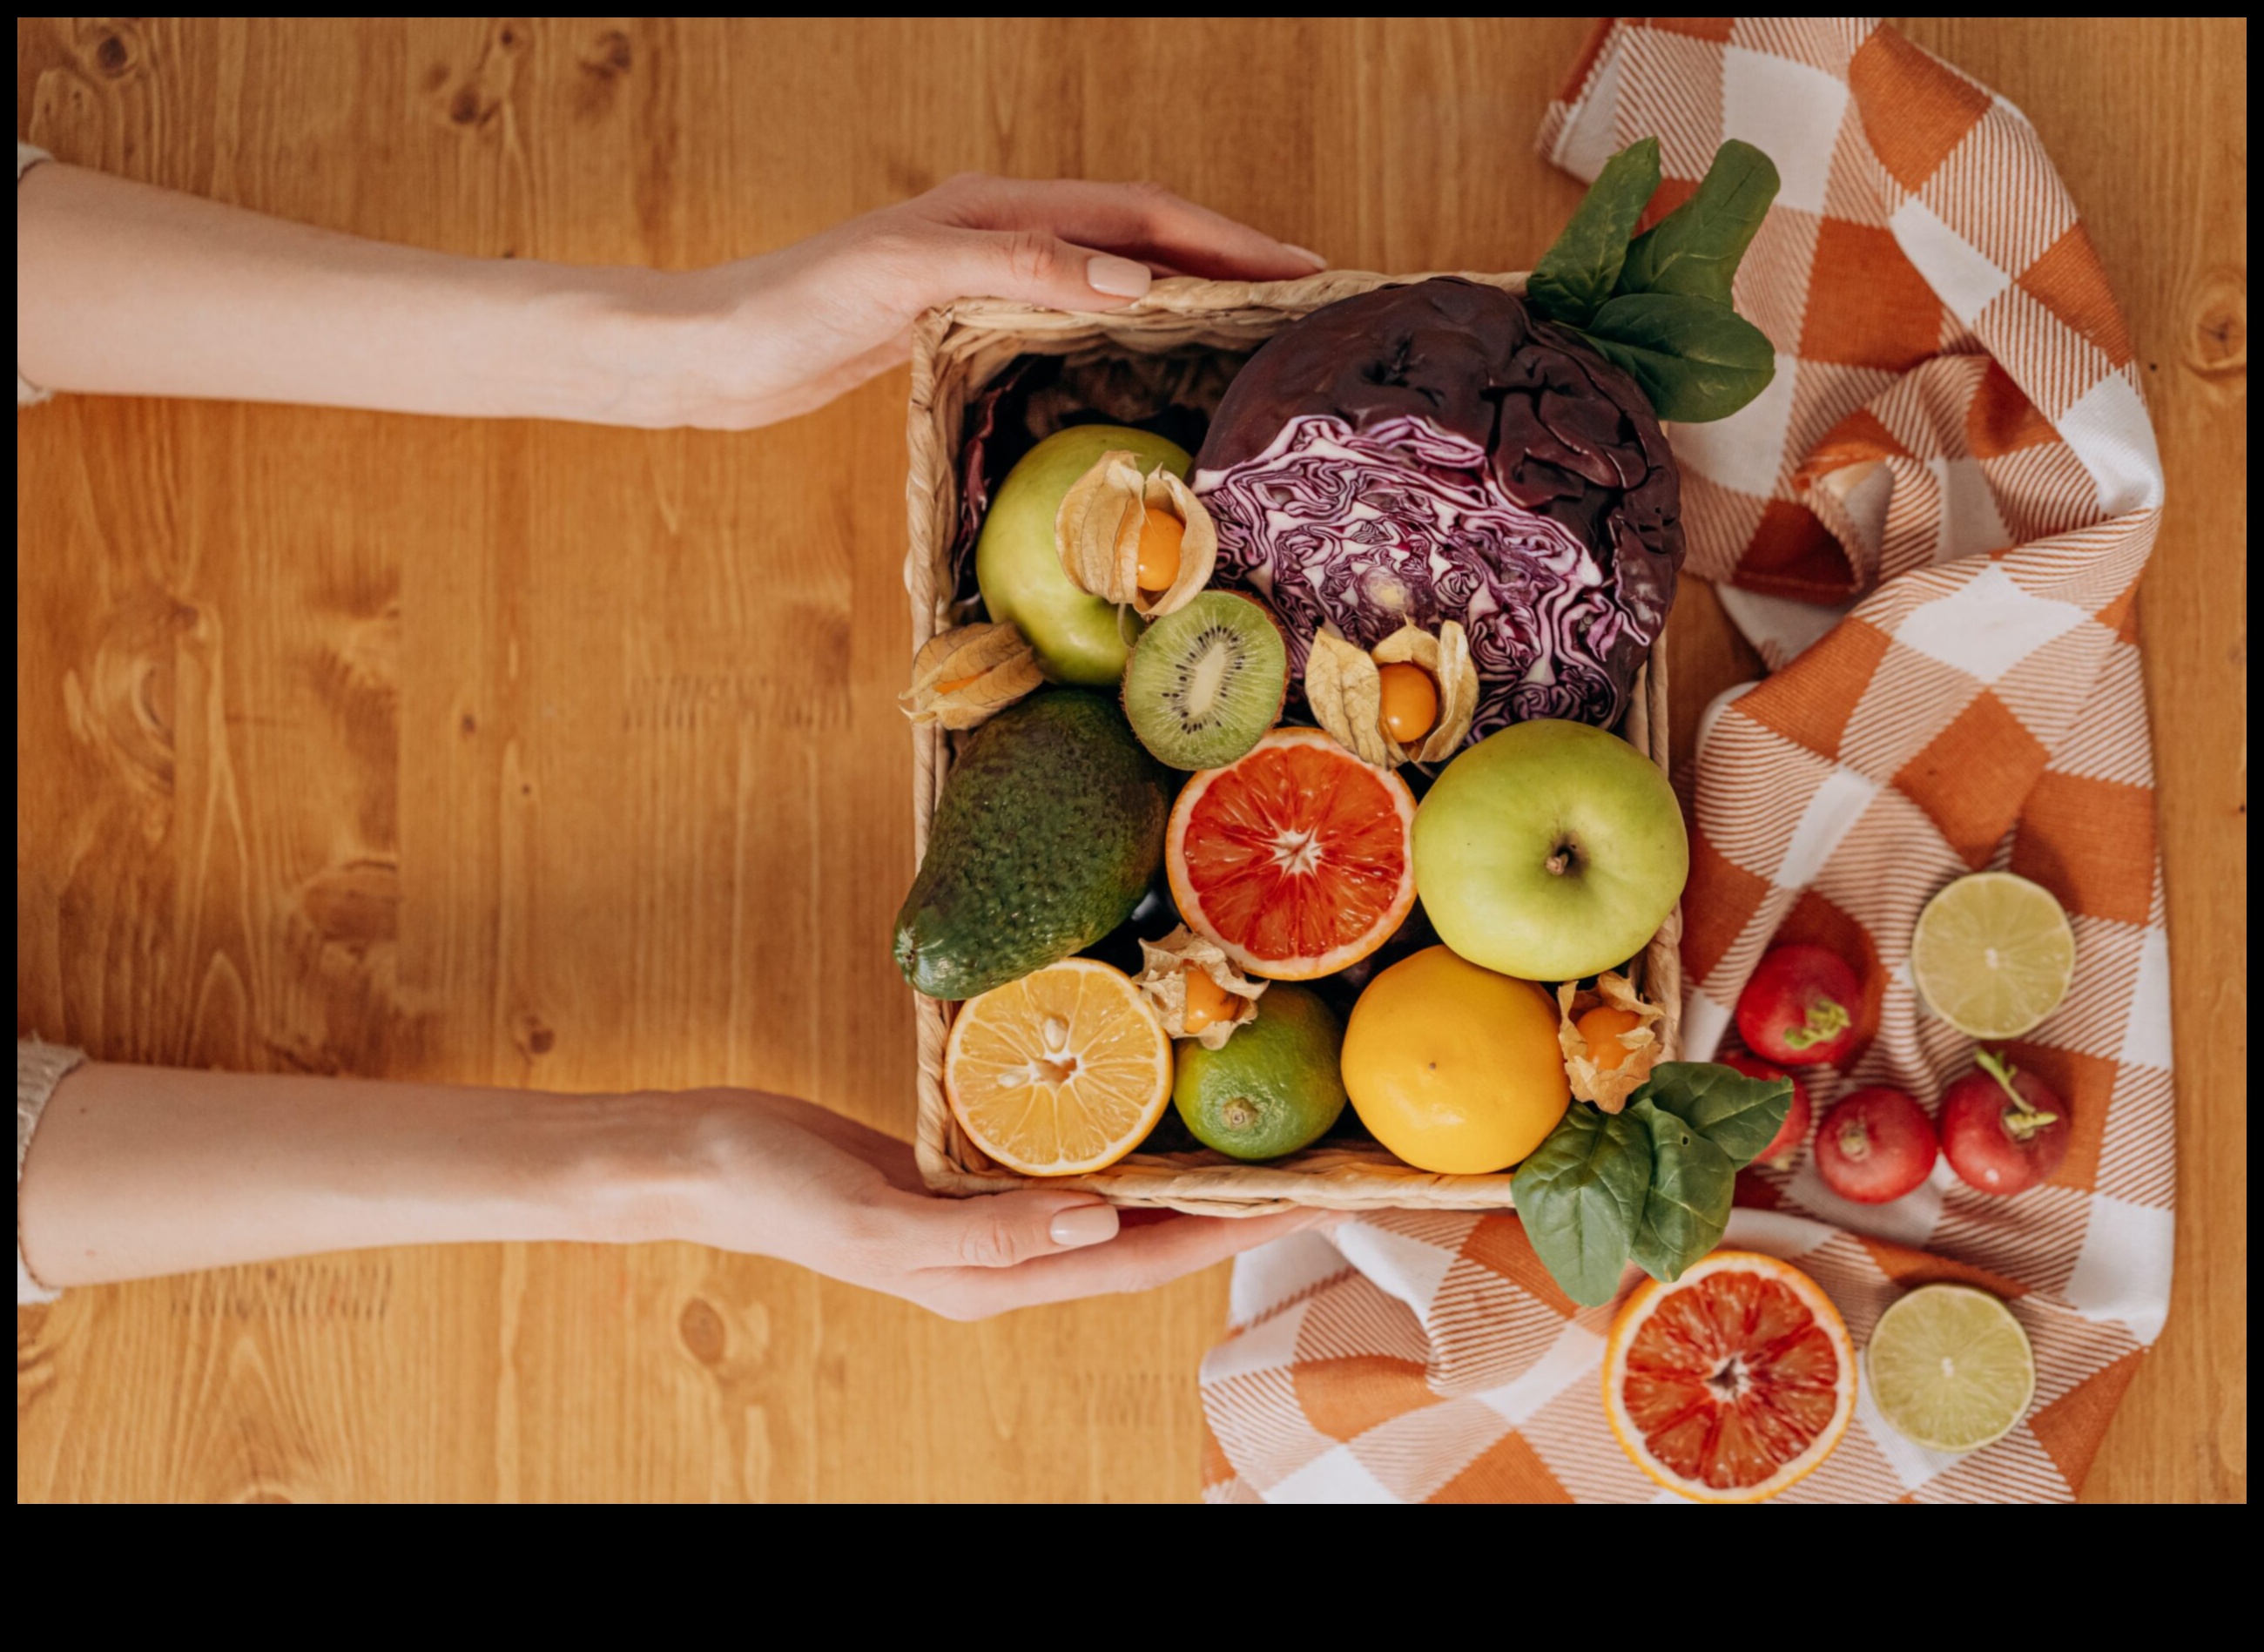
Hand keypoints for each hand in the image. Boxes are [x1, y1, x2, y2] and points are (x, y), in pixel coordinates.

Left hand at [639, 172, 1324, 428]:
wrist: (716, 352)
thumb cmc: (796, 309)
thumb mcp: (908, 275)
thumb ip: (1020, 265)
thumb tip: (1135, 278)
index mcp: (999, 208)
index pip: (1144, 214)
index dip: (1228, 241)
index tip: (1303, 270)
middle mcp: (1002, 230)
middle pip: (1144, 235)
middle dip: (1229, 262)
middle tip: (1307, 303)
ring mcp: (986, 273)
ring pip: (1115, 275)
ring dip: (1189, 295)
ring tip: (1255, 333)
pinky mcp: (964, 320)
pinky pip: (1075, 316)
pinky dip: (1131, 331)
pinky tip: (1153, 368)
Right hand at [671, 1089, 1336, 1320]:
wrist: (704, 1155)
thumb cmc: (779, 1188)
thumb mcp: (878, 1218)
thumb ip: (987, 1236)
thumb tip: (1102, 1225)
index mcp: (991, 1282)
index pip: (1136, 1265)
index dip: (1223, 1237)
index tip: (1304, 1201)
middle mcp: (1002, 1258)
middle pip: (1141, 1241)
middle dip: (1226, 1212)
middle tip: (1308, 1163)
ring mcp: (984, 1218)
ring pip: (1109, 1202)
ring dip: (1178, 1178)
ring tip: (1249, 1134)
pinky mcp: (964, 1175)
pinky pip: (1062, 1164)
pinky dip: (1113, 1141)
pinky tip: (1140, 1104)